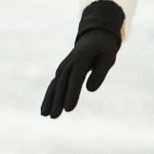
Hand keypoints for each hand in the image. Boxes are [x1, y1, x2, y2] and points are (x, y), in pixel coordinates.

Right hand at [41, 0, 124, 117]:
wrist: (94, 37)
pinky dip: (49, 96)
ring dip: (49, 100)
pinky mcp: (62, 71)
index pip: (75, 80)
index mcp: (81, 60)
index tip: (69, 109)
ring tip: (44, 115)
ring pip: (55, 85)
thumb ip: (100, 72)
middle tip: (54, 116)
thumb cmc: (104, 49)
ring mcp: (64, 67)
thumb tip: (90, 89)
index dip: (72, 94)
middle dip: (57, 101)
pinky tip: (45, 108)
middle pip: (62, 84)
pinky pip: (54, 85)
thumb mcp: (108, 58)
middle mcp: (69, 64)